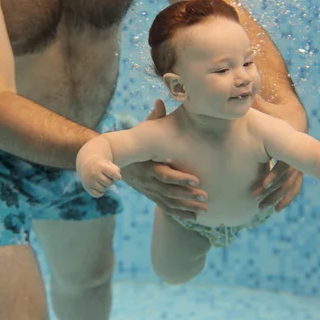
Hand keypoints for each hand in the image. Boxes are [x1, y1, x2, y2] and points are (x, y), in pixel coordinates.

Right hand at [78, 156, 121, 197]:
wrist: (86, 163)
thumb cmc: (100, 164)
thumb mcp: (108, 163)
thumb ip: (115, 170)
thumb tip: (117, 179)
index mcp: (101, 166)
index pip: (113, 174)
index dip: (118, 177)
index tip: (117, 177)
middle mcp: (94, 174)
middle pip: (109, 183)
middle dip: (110, 181)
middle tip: (107, 177)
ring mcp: (90, 181)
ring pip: (103, 189)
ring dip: (105, 186)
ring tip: (103, 181)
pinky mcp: (86, 187)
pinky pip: (97, 195)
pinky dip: (100, 192)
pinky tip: (100, 187)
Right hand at [121, 99, 208, 219]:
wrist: (113, 163)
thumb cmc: (132, 144)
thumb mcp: (140, 132)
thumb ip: (153, 119)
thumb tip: (160, 102)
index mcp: (147, 166)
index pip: (165, 175)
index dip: (180, 178)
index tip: (197, 180)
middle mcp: (148, 182)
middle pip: (169, 192)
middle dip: (188, 195)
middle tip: (205, 197)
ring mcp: (150, 191)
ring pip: (169, 202)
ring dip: (187, 207)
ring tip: (205, 209)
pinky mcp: (152, 197)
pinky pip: (166, 208)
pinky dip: (180, 214)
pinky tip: (194, 218)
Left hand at [251, 96, 306, 211]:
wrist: (291, 116)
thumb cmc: (271, 114)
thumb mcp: (265, 108)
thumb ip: (255, 105)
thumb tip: (241, 99)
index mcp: (288, 142)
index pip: (285, 162)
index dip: (274, 174)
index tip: (262, 185)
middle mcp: (295, 153)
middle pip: (288, 177)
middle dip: (273, 190)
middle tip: (255, 199)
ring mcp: (298, 162)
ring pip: (291, 184)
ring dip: (277, 197)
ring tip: (261, 208)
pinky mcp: (296, 170)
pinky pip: (295, 187)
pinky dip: (286, 198)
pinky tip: (276, 209)